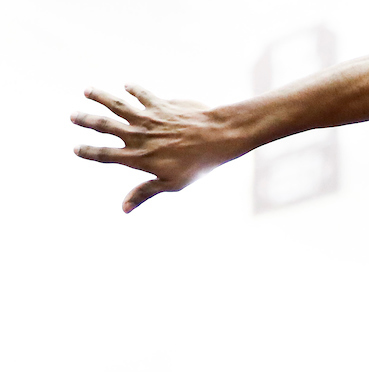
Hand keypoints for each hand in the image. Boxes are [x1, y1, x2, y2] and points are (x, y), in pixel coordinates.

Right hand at [72, 86, 231, 212]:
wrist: (217, 137)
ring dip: (100, 97)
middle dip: (86, 121)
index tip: (75, 149)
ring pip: (117, 104)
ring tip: (86, 91)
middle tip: (72, 116)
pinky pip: (142, 94)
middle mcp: (138, 136)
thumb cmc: (197, 165)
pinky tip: (126, 85)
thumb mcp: (172, 184)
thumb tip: (123, 209)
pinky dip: (133, 88)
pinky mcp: (161, 104)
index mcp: (138, 157)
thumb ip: (145, 192)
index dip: (88, 152)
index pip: (105, 155)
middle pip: (104, 126)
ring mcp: (148, 118)